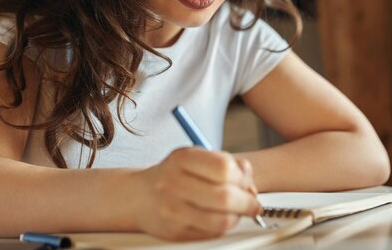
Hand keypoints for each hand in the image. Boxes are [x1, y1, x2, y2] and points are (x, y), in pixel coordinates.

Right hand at [130, 147, 261, 240]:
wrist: (139, 196)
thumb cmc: (173, 174)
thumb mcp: (195, 157)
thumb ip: (224, 162)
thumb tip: (248, 176)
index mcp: (182, 159)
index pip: (224, 167)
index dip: (243, 177)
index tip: (247, 182)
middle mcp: (174, 183)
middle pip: (225, 197)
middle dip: (247, 202)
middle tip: (253, 203)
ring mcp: (173, 210)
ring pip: (221, 221)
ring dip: (237, 218)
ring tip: (236, 212)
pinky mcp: (175, 232)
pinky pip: (211, 234)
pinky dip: (223, 227)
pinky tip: (220, 218)